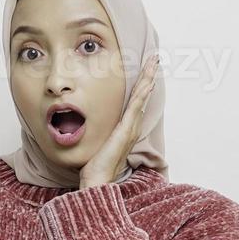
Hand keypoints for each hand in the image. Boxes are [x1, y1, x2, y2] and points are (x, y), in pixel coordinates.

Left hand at [79, 52, 159, 187]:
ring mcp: (130, 127)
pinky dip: (143, 91)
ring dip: (148, 78)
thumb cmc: (95, 166)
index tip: (144, 71)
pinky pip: (136, 105)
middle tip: (154, 59)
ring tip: (153, 62)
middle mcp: (131, 126)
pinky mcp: (126, 129)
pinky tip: (147, 80)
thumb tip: (84, 124)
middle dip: (148, 76)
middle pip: (142, 95)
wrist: (98, 180)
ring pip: (142, 96)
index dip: (140, 85)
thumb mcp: (96, 143)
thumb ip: (96, 133)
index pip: (135, 101)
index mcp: (125, 128)